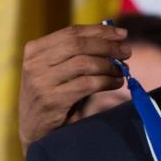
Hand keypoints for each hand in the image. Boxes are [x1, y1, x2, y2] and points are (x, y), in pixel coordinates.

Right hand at [18, 24, 131, 154]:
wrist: (34, 130)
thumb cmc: (53, 94)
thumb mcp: (57, 69)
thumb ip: (78, 52)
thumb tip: (115, 37)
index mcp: (35, 50)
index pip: (72, 32)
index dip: (100, 31)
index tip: (122, 34)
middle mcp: (34, 64)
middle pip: (79, 45)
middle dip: (108, 47)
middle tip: (127, 52)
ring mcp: (41, 82)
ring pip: (85, 64)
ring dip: (109, 66)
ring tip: (122, 71)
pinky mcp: (52, 100)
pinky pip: (87, 84)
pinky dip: (107, 82)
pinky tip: (116, 83)